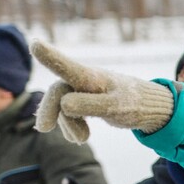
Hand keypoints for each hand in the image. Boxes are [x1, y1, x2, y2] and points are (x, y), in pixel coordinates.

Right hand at [31, 40, 174, 142]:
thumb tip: (64, 103)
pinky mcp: (85, 101)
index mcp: (92, 77)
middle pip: (57, 91)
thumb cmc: (134, 103)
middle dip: (50, 111)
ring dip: (67, 124)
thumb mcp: (116, 107)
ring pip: (62, 106)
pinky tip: (80, 138)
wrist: (148, 107)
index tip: (34, 43)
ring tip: (83, 140)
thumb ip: (90, 104)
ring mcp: (84, 90)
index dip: (50, 56)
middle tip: (44, 129)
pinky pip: (68, 113)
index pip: (67, 66)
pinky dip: (71, 126)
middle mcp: (85, 81)